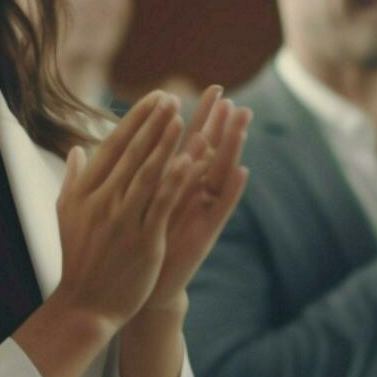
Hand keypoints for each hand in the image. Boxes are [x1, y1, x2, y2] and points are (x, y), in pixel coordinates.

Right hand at [49, 91, 189, 327]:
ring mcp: (122, 220)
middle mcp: (102, 201)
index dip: (136, 121)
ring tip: (183, 117)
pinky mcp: (143, 240)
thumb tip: (77, 150)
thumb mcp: (67, 214)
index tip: (155, 98)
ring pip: (148, 173)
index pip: (113, 146)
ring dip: (166, 143)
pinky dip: (176, 181)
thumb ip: (74, 180)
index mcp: (86, 191)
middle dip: (153, 123)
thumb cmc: (79, 258)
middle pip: (132, 154)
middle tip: (172, 97)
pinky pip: (162, 204)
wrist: (87, 304)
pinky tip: (193, 161)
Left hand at [141, 86, 252, 313]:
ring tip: (243, 123)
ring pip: (220, 173)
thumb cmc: (134, 243)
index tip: (213, 88)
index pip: (192, 140)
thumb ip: (137, 170)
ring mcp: (201, 212)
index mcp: (175, 181)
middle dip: (223, 125)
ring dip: (232, 148)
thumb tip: (133, 139)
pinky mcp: (204, 233)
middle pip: (213, 152)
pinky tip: (242, 170)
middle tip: (237, 99)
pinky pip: (220, 209)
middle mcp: (193, 193)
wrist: (140, 287)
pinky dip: (231, 191)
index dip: (203, 116)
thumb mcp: (135, 200)